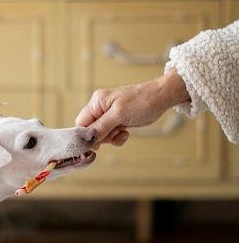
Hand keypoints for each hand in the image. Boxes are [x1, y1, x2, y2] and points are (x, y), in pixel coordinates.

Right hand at [75, 70, 189, 147]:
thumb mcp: (119, 114)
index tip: (94, 144)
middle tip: (113, 135)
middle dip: (102, 137)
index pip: (82, 122)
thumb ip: (101, 126)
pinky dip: (118, 137)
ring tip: (122, 132)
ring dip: (111, 138)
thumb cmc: (142, 100)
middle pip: (91, 130)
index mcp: (97, 102)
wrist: (160, 99)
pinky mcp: (118, 121)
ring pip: (102, 134)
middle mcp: (101, 108)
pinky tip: (125, 133)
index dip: (86, 135)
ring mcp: (110, 115)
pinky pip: (111, 134)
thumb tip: (88, 137)